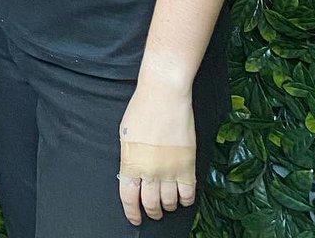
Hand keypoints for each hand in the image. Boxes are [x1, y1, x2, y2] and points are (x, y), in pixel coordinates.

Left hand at [117, 85, 196, 225]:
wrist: (163, 94)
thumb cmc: (141, 109)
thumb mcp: (125, 134)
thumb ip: (129, 157)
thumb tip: (131, 174)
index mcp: (130, 162)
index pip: (128, 197)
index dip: (131, 212)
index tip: (134, 218)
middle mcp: (149, 170)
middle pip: (150, 203)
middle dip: (151, 211)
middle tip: (153, 212)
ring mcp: (169, 169)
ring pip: (169, 202)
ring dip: (168, 206)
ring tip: (167, 204)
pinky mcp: (187, 165)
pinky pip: (188, 194)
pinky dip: (186, 200)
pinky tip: (183, 198)